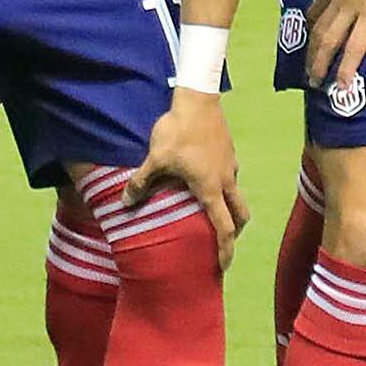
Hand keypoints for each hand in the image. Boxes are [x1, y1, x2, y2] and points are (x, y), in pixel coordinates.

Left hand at [132, 89, 249, 266]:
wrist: (198, 99)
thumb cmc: (177, 132)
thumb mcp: (155, 159)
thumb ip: (141, 182)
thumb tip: (125, 203)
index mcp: (210, 189)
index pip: (223, 227)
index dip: (225, 250)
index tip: (223, 266)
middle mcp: (226, 180)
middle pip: (240, 214)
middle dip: (234, 231)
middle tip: (223, 241)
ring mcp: (231, 164)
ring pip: (236, 194)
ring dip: (229, 207)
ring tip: (211, 209)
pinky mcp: (229, 151)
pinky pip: (230, 176)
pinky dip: (223, 186)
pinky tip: (206, 178)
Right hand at [307, 0, 365, 92]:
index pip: (356, 47)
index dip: (347, 69)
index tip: (341, 88)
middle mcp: (349, 8)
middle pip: (329, 41)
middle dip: (321, 64)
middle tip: (314, 83)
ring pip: (318, 28)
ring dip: (311, 49)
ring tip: (307, 67)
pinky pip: (315, 10)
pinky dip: (309, 25)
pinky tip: (307, 35)